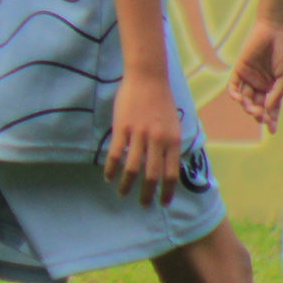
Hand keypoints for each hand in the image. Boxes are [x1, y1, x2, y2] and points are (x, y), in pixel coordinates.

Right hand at [103, 71, 184, 206]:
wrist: (148, 77)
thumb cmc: (161, 100)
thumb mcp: (174, 124)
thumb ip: (171, 145)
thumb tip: (167, 166)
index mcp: (173, 140)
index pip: (171, 173)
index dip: (167, 192)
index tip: (162, 203)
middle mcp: (158, 140)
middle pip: (152, 175)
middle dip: (147, 194)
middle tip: (143, 205)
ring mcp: (139, 134)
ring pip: (133, 168)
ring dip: (127, 185)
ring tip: (122, 194)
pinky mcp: (122, 128)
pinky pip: (115, 154)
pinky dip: (111, 168)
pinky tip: (108, 177)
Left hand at [228, 21, 282, 132]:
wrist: (276, 31)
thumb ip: (277, 93)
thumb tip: (267, 109)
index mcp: (275, 88)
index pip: (272, 108)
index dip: (272, 119)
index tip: (272, 131)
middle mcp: (261, 85)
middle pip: (257, 106)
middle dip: (259, 114)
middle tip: (261, 117)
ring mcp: (250, 78)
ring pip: (245, 99)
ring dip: (247, 106)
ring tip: (252, 109)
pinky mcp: (240, 70)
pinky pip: (234, 86)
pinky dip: (234, 94)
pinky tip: (239, 99)